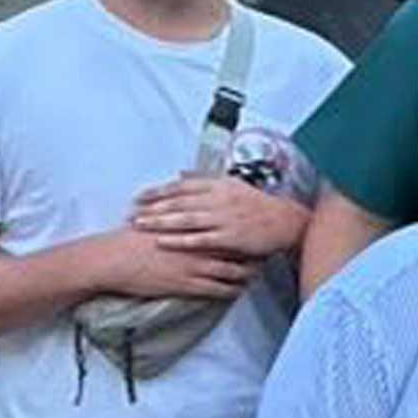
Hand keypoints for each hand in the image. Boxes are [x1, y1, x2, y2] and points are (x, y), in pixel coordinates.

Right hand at [79, 222, 255, 302]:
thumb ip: (176, 215)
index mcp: (191, 226)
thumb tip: (185, 212)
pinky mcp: (185, 285)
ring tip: (255, 274)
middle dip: (250, 251)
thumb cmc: (132, 238)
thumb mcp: (157, 218)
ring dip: (245, 274)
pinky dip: (229, 291)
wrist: (115, 258)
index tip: (253, 230)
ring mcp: (193, 266)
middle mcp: (197, 245)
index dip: (242, 229)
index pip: (226, 226)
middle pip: (234, 247)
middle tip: (263, 252)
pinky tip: (237, 292)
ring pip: (230, 271)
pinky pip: (215, 290)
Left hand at [132, 176, 304, 261]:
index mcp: (219, 185)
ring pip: (186, 218)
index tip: (140, 196)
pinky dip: (180, 240)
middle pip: (180, 201)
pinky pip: (200, 238)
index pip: (182, 186)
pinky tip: (164, 242)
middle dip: (153, 207)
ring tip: (141, 224)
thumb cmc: (258, 205)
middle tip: (132, 212)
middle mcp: (220, 198)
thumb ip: (205, 179)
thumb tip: (181, 174)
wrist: (285, 221)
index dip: (159, 191)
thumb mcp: (232, 184)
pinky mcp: (230, 236)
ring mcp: (225, 218)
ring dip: (161, 221)